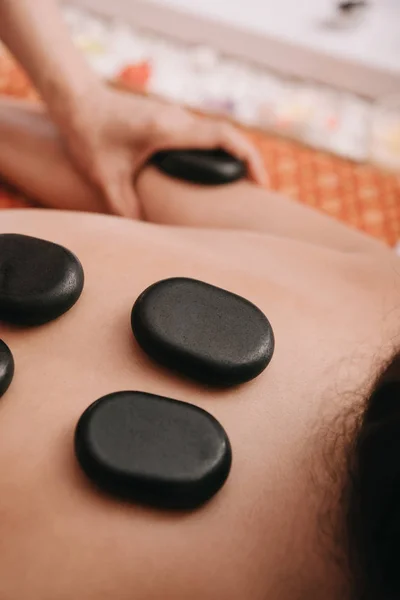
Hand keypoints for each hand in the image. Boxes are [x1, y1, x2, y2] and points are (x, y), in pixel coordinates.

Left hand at [51, 85, 266, 217]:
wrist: (75, 100)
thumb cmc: (88, 135)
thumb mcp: (105, 178)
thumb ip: (126, 209)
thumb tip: (147, 237)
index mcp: (168, 130)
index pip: (223, 136)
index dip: (249, 157)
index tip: (262, 182)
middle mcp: (177, 118)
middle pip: (228, 135)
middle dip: (249, 161)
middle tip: (259, 192)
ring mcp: (174, 116)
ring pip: (215, 134)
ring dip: (233, 155)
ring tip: (242, 187)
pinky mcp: (168, 120)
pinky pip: (202, 135)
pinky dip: (217, 152)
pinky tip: (214, 174)